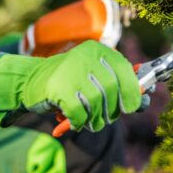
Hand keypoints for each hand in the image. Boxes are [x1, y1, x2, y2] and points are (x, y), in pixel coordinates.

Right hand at [0, 40, 141, 131]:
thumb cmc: (67, 81)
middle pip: (112, 89)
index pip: (124, 70)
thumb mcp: (92, 76)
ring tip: (90, 121)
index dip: (132, 91)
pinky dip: (79, 122)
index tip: (132, 107)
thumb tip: (144, 96)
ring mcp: (71, 70)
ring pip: (97, 103)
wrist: (29, 80)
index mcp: (97, 50)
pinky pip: (80, 113)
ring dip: (95, 119)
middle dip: (112, 110)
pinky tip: (72, 122)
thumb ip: (115, 83)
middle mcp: (85, 56)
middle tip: (106, 119)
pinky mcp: (58, 87)